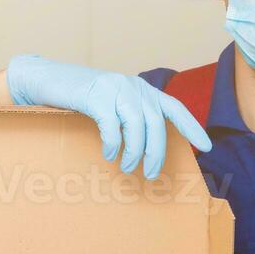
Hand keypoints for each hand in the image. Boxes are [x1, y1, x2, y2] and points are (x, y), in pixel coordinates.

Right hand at [6, 55, 211, 179]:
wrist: (47, 78)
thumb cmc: (82, 97)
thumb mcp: (113, 103)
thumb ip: (131, 116)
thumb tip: (147, 147)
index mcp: (142, 89)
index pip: (175, 108)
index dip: (193, 127)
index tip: (206, 147)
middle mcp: (134, 86)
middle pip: (156, 123)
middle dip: (157, 153)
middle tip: (151, 174)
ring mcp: (115, 88)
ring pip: (137, 125)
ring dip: (135, 152)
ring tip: (128, 168)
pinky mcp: (96, 95)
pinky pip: (112, 125)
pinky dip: (113, 143)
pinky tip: (109, 154)